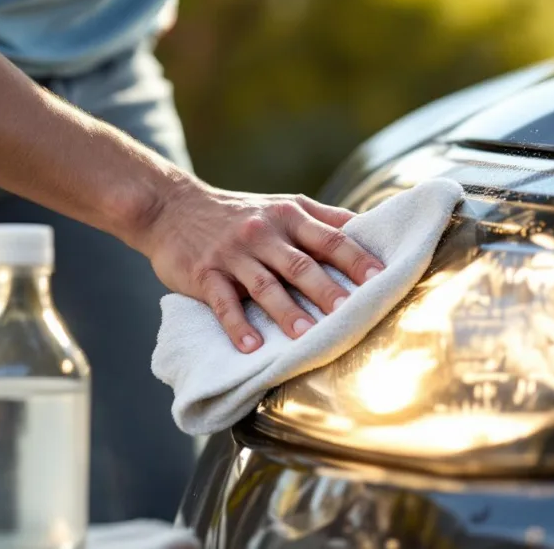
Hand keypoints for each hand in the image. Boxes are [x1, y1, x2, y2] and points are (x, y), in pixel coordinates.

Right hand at [140, 180, 384, 352]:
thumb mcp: (283, 205)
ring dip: (286, 311)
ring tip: (306, 336)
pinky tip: (251, 347)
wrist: (172, 208)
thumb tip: (371, 228)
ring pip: (264, 285)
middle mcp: (263, 233)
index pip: (330, 238)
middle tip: (350, 313)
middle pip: (300, 264)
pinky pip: (222, 302)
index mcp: (289, 216)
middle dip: (327, 289)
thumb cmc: (241, 213)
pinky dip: (237, 325)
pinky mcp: (204, 273)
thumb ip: (325, 218)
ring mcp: (233, 254)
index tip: (380, 279)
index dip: (356, 258)